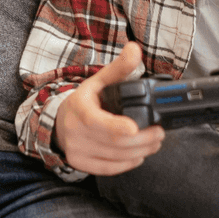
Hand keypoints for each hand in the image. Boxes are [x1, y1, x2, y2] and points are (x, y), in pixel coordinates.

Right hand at [52, 43, 166, 175]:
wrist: (59, 123)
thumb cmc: (84, 102)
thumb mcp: (99, 82)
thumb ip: (119, 68)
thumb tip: (135, 49)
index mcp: (79, 109)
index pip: (98, 122)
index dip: (117, 126)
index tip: (135, 127)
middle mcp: (75, 132)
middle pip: (115, 142)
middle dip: (143, 139)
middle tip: (160, 132)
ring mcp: (77, 151)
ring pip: (116, 157)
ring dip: (141, 150)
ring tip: (154, 141)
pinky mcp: (81, 164)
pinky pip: (111, 168)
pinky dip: (129, 162)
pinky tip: (139, 154)